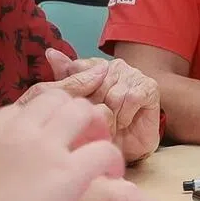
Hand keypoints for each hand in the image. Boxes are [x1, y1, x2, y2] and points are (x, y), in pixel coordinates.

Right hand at [0, 90, 124, 200]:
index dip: (42, 121)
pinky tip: (112, 177)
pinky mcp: (69, 171)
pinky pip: (103, 150)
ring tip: (100, 150)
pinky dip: (112, 160)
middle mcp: (20, 130)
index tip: (49, 139)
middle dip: (72, 115)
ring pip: (84, 112)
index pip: (25, 109)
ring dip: (96, 128)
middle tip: (82, 138)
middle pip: (57, 101)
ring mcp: (46, 147)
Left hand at [42, 49, 160, 163]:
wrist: (128, 147)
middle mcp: (114, 66)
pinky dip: (125, 116)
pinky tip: (124, 123)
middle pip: (95, 85)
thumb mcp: (75, 106)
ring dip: (110, 117)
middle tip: (94, 124)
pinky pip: (130, 98)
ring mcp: (132, 74)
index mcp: (94, 67)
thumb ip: (64, 82)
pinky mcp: (149, 86)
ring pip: (113, 94)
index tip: (77, 112)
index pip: (77, 70)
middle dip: (93, 110)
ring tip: (109, 127)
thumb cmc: (100, 128)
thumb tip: (51, 52)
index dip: (76, 96)